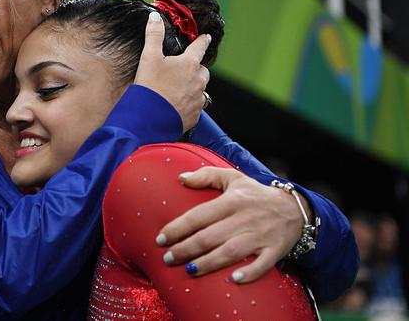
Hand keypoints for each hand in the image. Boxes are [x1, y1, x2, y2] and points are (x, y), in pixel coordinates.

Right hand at [134, 12, 210, 130]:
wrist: (149, 119)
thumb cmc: (150, 87)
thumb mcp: (148, 57)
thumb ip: (153, 35)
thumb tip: (154, 17)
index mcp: (189, 63)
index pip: (200, 46)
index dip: (202, 40)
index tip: (206, 37)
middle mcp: (198, 80)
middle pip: (202, 69)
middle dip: (195, 68)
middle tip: (180, 71)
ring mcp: (198, 99)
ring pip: (200, 89)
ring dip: (192, 87)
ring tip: (176, 90)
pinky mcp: (195, 115)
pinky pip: (195, 106)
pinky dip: (188, 104)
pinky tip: (175, 105)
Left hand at [156, 167, 303, 282]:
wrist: (295, 207)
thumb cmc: (256, 194)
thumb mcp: (233, 178)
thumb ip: (206, 175)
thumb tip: (180, 178)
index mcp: (231, 201)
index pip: (198, 216)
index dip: (177, 228)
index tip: (160, 239)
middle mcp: (244, 218)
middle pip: (210, 236)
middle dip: (186, 249)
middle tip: (168, 258)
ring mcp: (260, 235)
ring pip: (230, 252)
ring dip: (208, 263)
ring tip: (189, 270)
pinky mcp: (274, 249)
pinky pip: (262, 264)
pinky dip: (250, 272)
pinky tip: (234, 279)